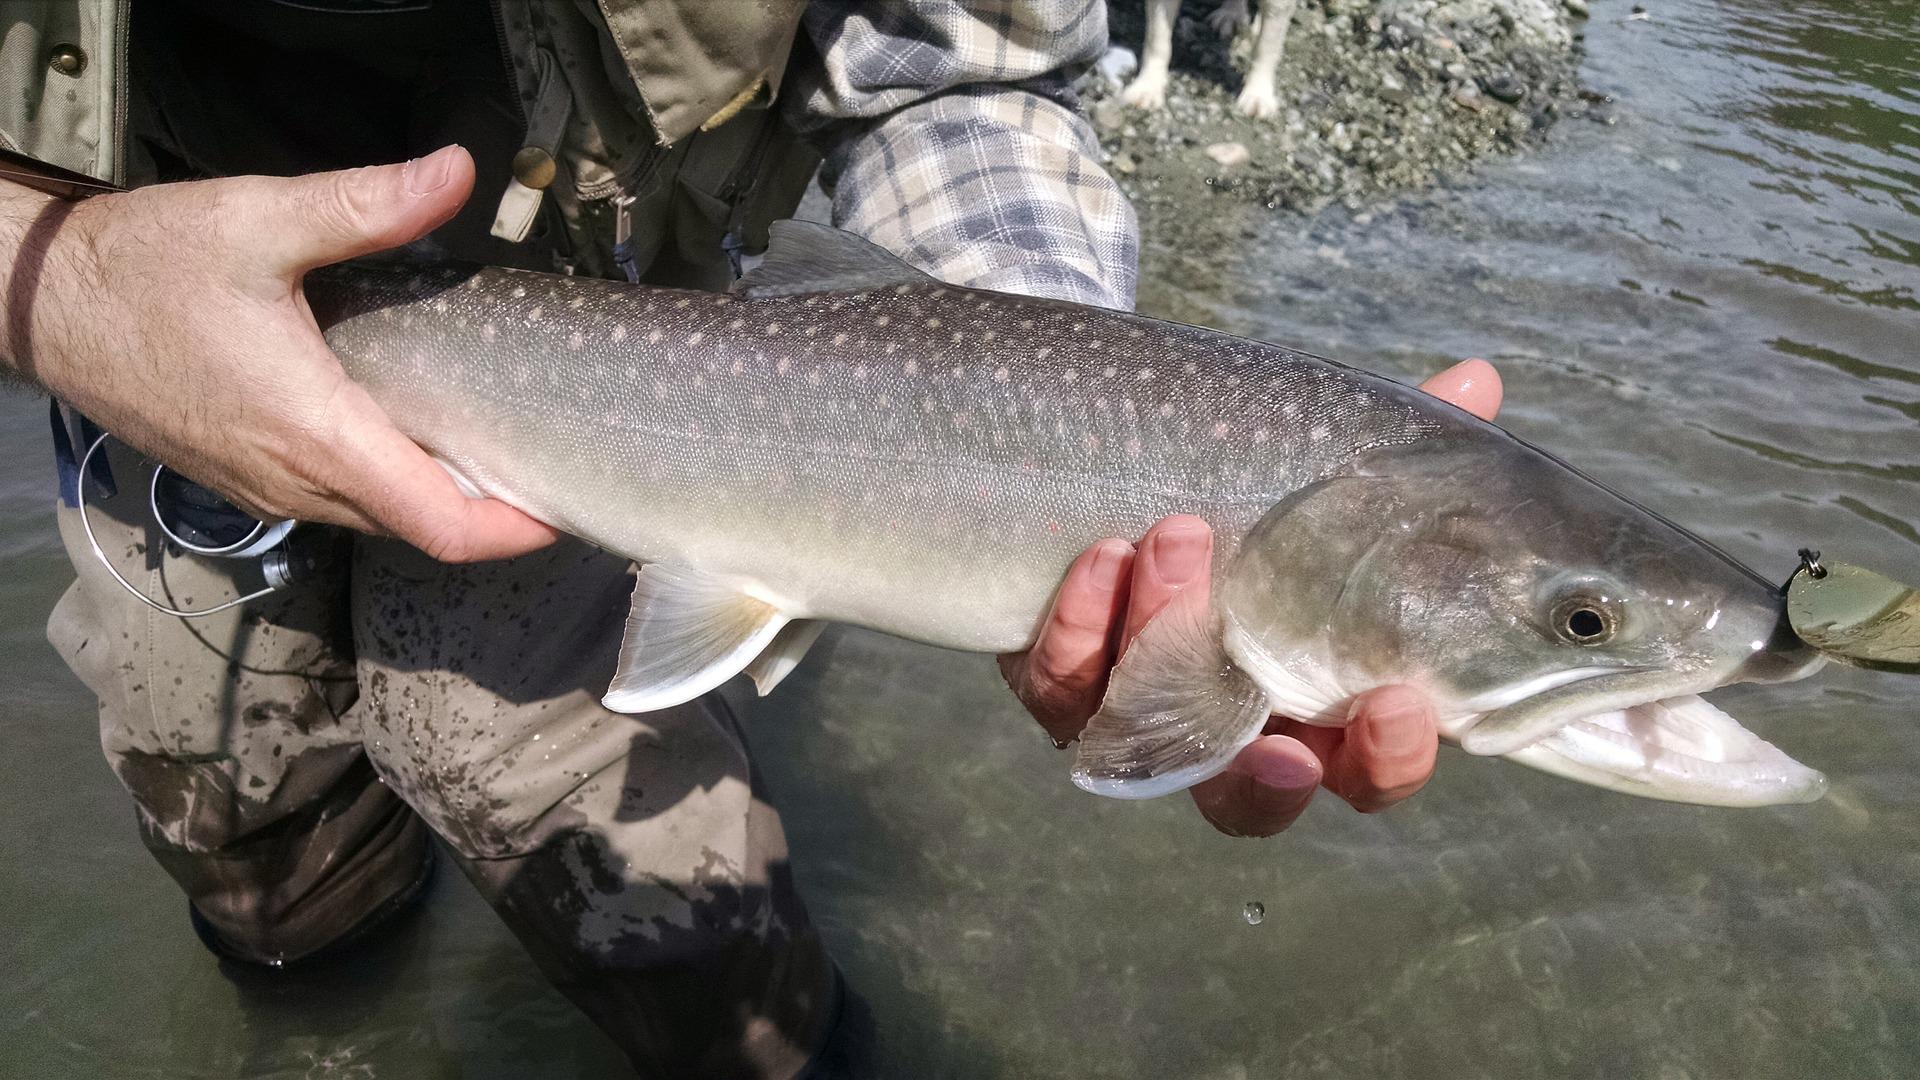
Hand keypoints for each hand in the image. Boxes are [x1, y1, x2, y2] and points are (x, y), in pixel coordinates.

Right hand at [0, 145, 556, 561]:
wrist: (43, 303)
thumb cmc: (144, 266)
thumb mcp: (261, 222)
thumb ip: (368, 206)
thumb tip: (457, 173)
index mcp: (317, 435)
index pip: (439, 525)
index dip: (513, 530)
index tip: (566, 505)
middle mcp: (297, 484)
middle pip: (421, 527)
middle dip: (492, 510)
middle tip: (551, 459)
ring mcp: (267, 490)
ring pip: (378, 517)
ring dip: (440, 496)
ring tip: (499, 446)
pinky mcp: (246, 480)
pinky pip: (338, 502)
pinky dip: (390, 482)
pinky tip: (416, 432)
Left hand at [1000, 358, 1504, 835]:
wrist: (1112, 468)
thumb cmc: (1251, 498)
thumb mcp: (1326, 472)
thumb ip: (1395, 450)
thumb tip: (1477, 380)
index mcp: (1315, 705)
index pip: (1365, 773)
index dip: (1387, 760)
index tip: (1399, 704)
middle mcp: (1225, 733)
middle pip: (1250, 800)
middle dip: (1272, 775)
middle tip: (1283, 714)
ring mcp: (1136, 715)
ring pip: (1144, 735)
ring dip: (1162, 647)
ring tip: (1180, 538)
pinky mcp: (1059, 680)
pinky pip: (1059, 683)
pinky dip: (1082, 626)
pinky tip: (1104, 553)